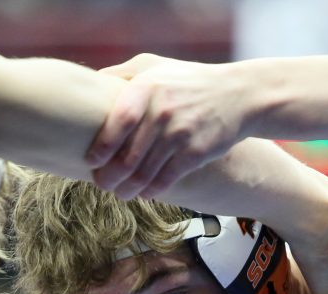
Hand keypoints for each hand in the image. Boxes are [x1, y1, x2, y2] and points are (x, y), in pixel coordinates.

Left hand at [87, 54, 246, 198]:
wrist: (238, 95)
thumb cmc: (188, 80)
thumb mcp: (154, 65)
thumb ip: (121, 73)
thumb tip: (89, 86)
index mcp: (147, 88)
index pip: (118, 122)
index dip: (101, 147)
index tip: (92, 161)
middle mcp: (163, 111)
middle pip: (127, 156)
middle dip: (110, 177)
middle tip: (102, 184)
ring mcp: (180, 134)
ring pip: (144, 174)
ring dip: (128, 189)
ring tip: (121, 193)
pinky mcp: (196, 153)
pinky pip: (166, 180)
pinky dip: (152, 191)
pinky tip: (145, 193)